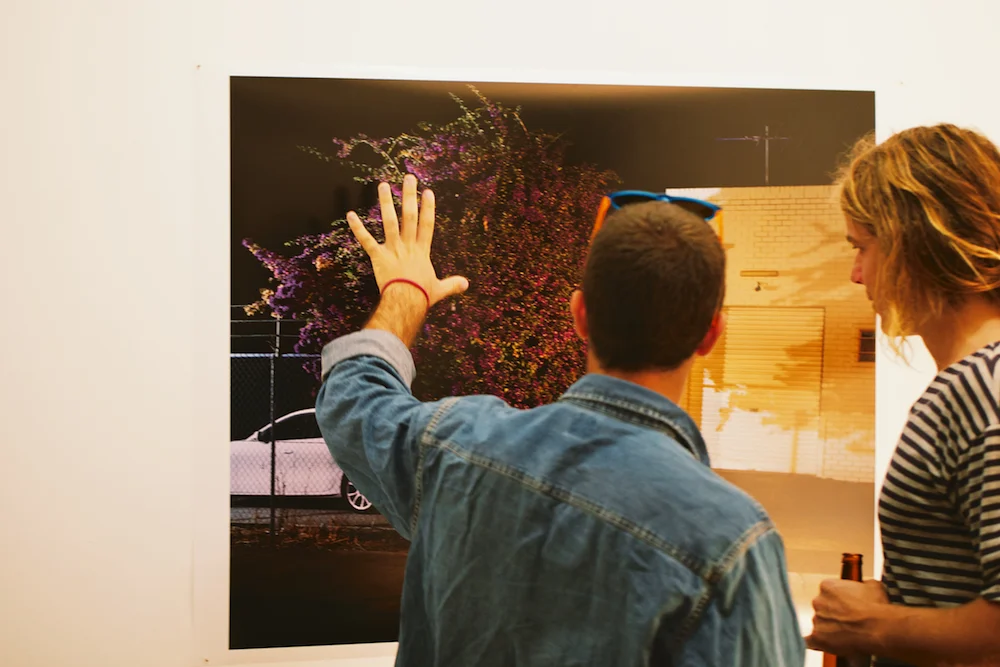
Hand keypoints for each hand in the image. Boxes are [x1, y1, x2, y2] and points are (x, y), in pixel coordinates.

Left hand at [346, 173, 468, 307]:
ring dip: (386, 202)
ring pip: (389, 222)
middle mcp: (408, 245)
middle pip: (410, 216)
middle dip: (409, 196)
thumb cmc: (422, 296)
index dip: (428, 207)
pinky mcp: (378, 256)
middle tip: (408, 178)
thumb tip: (466, 284)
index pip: (427, 224)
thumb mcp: (440, 289)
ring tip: (383, 185)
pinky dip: (358, 228)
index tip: (428, 192)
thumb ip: (452, 284)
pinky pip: (366, 240)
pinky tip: (350, 215)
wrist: (406, 301)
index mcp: (422, 251)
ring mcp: (393, 249)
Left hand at [806, 578, 888, 656]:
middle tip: (848, 621)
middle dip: (833, 614)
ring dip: (829, 629)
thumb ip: (863, 583)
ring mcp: (816, 620)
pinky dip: (815, 643)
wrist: (877, 628)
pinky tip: (822, 644)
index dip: (839, 601)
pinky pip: (809, 641)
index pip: (828, 593)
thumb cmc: (876, 608)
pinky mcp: (817, 637)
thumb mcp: (874, 586)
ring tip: (847, 634)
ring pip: (819, 625)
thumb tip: (865, 585)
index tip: (847, 606)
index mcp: (827, 586)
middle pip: (822, 608)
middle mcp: (818, 601)